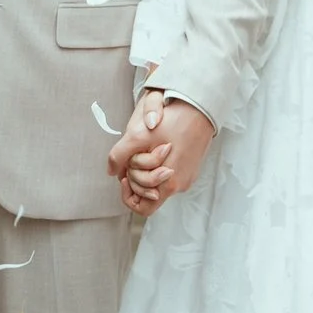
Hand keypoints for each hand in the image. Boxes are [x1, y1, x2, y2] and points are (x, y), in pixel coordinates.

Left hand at [106, 90, 213, 214]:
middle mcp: (181, 184)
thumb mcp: (138, 136)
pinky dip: (158, 162)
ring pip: (158, 181)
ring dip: (146, 168)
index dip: (128, 194)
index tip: (125, 174)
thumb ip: (120, 156)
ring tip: (145, 147)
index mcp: (170, 184)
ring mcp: (187, 174)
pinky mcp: (191, 164)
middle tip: (134, 156)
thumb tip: (111, 172)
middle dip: (136, 176)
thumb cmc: (173, 119)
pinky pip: (169, 171)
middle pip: (148, 193)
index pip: (143, 207)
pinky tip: (157, 144)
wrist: (201, 104)